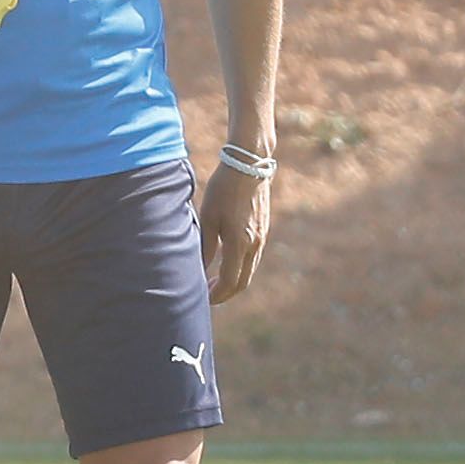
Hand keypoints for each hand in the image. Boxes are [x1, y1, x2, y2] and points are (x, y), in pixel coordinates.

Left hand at [199, 163, 270, 303]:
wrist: (249, 165)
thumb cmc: (223, 189)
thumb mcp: (208, 217)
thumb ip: (206, 246)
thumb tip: (201, 269)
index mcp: (240, 243)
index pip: (230, 281)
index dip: (217, 294)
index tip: (203, 298)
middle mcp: (255, 244)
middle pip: (243, 282)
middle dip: (226, 293)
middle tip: (207, 296)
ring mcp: (262, 237)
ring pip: (249, 270)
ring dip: (233, 281)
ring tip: (214, 282)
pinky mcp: (263, 230)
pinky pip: (253, 258)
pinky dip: (240, 267)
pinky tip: (225, 262)